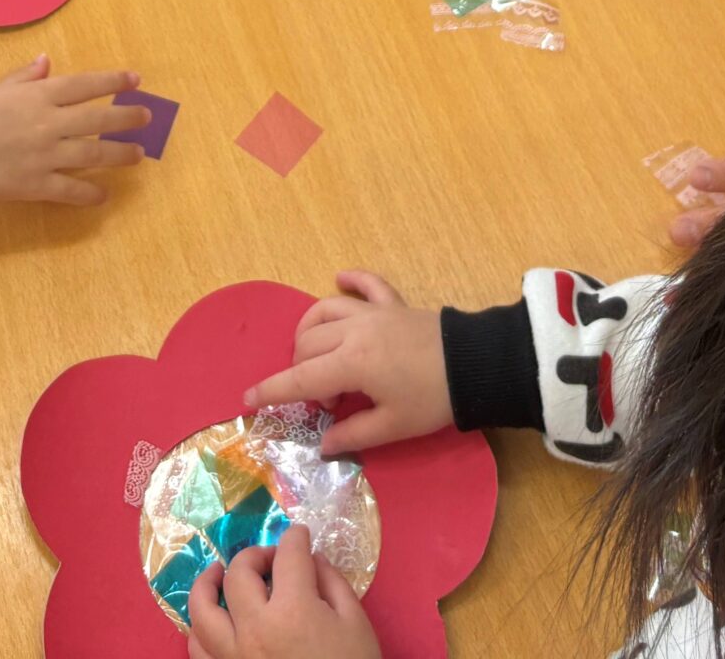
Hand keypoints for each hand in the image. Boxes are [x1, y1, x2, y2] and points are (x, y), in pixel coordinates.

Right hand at [0, 56, 146, 207]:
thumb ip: (24, 77)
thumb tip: (46, 60)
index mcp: (37, 96)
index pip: (85, 85)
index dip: (113, 81)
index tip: (135, 80)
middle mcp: (48, 123)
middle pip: (99, 119)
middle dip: (127, 117)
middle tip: (147, 117)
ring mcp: (45, 156)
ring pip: (94, 155)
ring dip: (120, 154)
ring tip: (138, 155)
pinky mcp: (37, 185)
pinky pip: (72, 190)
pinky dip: (90, 194)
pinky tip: (104, 195)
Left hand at [186, 529, 379, 658]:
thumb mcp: (355, 623)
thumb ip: (332, 583)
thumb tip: (311, 559)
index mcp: (292, 611)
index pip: (288, 556)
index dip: (295, 538)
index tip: (299, 534)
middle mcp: (254, 629)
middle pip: (239, 574)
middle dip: (255, 555)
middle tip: (271, 559)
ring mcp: (233, 656)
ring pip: (201, 611)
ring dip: (208, 585)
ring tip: (218, 574)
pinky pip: (197, 649)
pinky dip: (200, 628)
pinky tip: (214, 619)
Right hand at [242, 273, 448, 455]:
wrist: (476, 365)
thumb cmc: (433, 400)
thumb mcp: (393, 427)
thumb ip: (353, 435)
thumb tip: (324, 444)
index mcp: (351, 364)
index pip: (301, 378)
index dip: (273, 391)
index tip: (249, 399)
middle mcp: (353, 331)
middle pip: (307, 345)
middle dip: (303, 373)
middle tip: (330, 402)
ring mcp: (372, 312)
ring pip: (323, 310)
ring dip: (311, 331)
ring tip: (321, 357)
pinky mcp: (393, 303)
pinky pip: (366, 283)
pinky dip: (351, 279)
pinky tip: (340, 279)